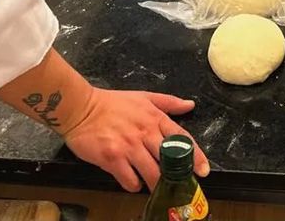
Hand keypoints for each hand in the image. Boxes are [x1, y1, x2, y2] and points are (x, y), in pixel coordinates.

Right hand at [62, 88, 209, 192]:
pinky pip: (130, 181)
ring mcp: (129, 147)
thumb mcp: (143, 96)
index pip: (181, 138)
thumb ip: (168, 102)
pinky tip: (132, 180)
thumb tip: (190, 105)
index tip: (203, 170)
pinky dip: (133, 184)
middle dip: (176, 176)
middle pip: (169, 161)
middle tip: (179, 186)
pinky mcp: (112, 159)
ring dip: (155, 184)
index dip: (195, 155)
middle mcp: (144, 132)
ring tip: (155, 186)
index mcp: (154, 117)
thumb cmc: (112, 103)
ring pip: (152, 174)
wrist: (81, 108)